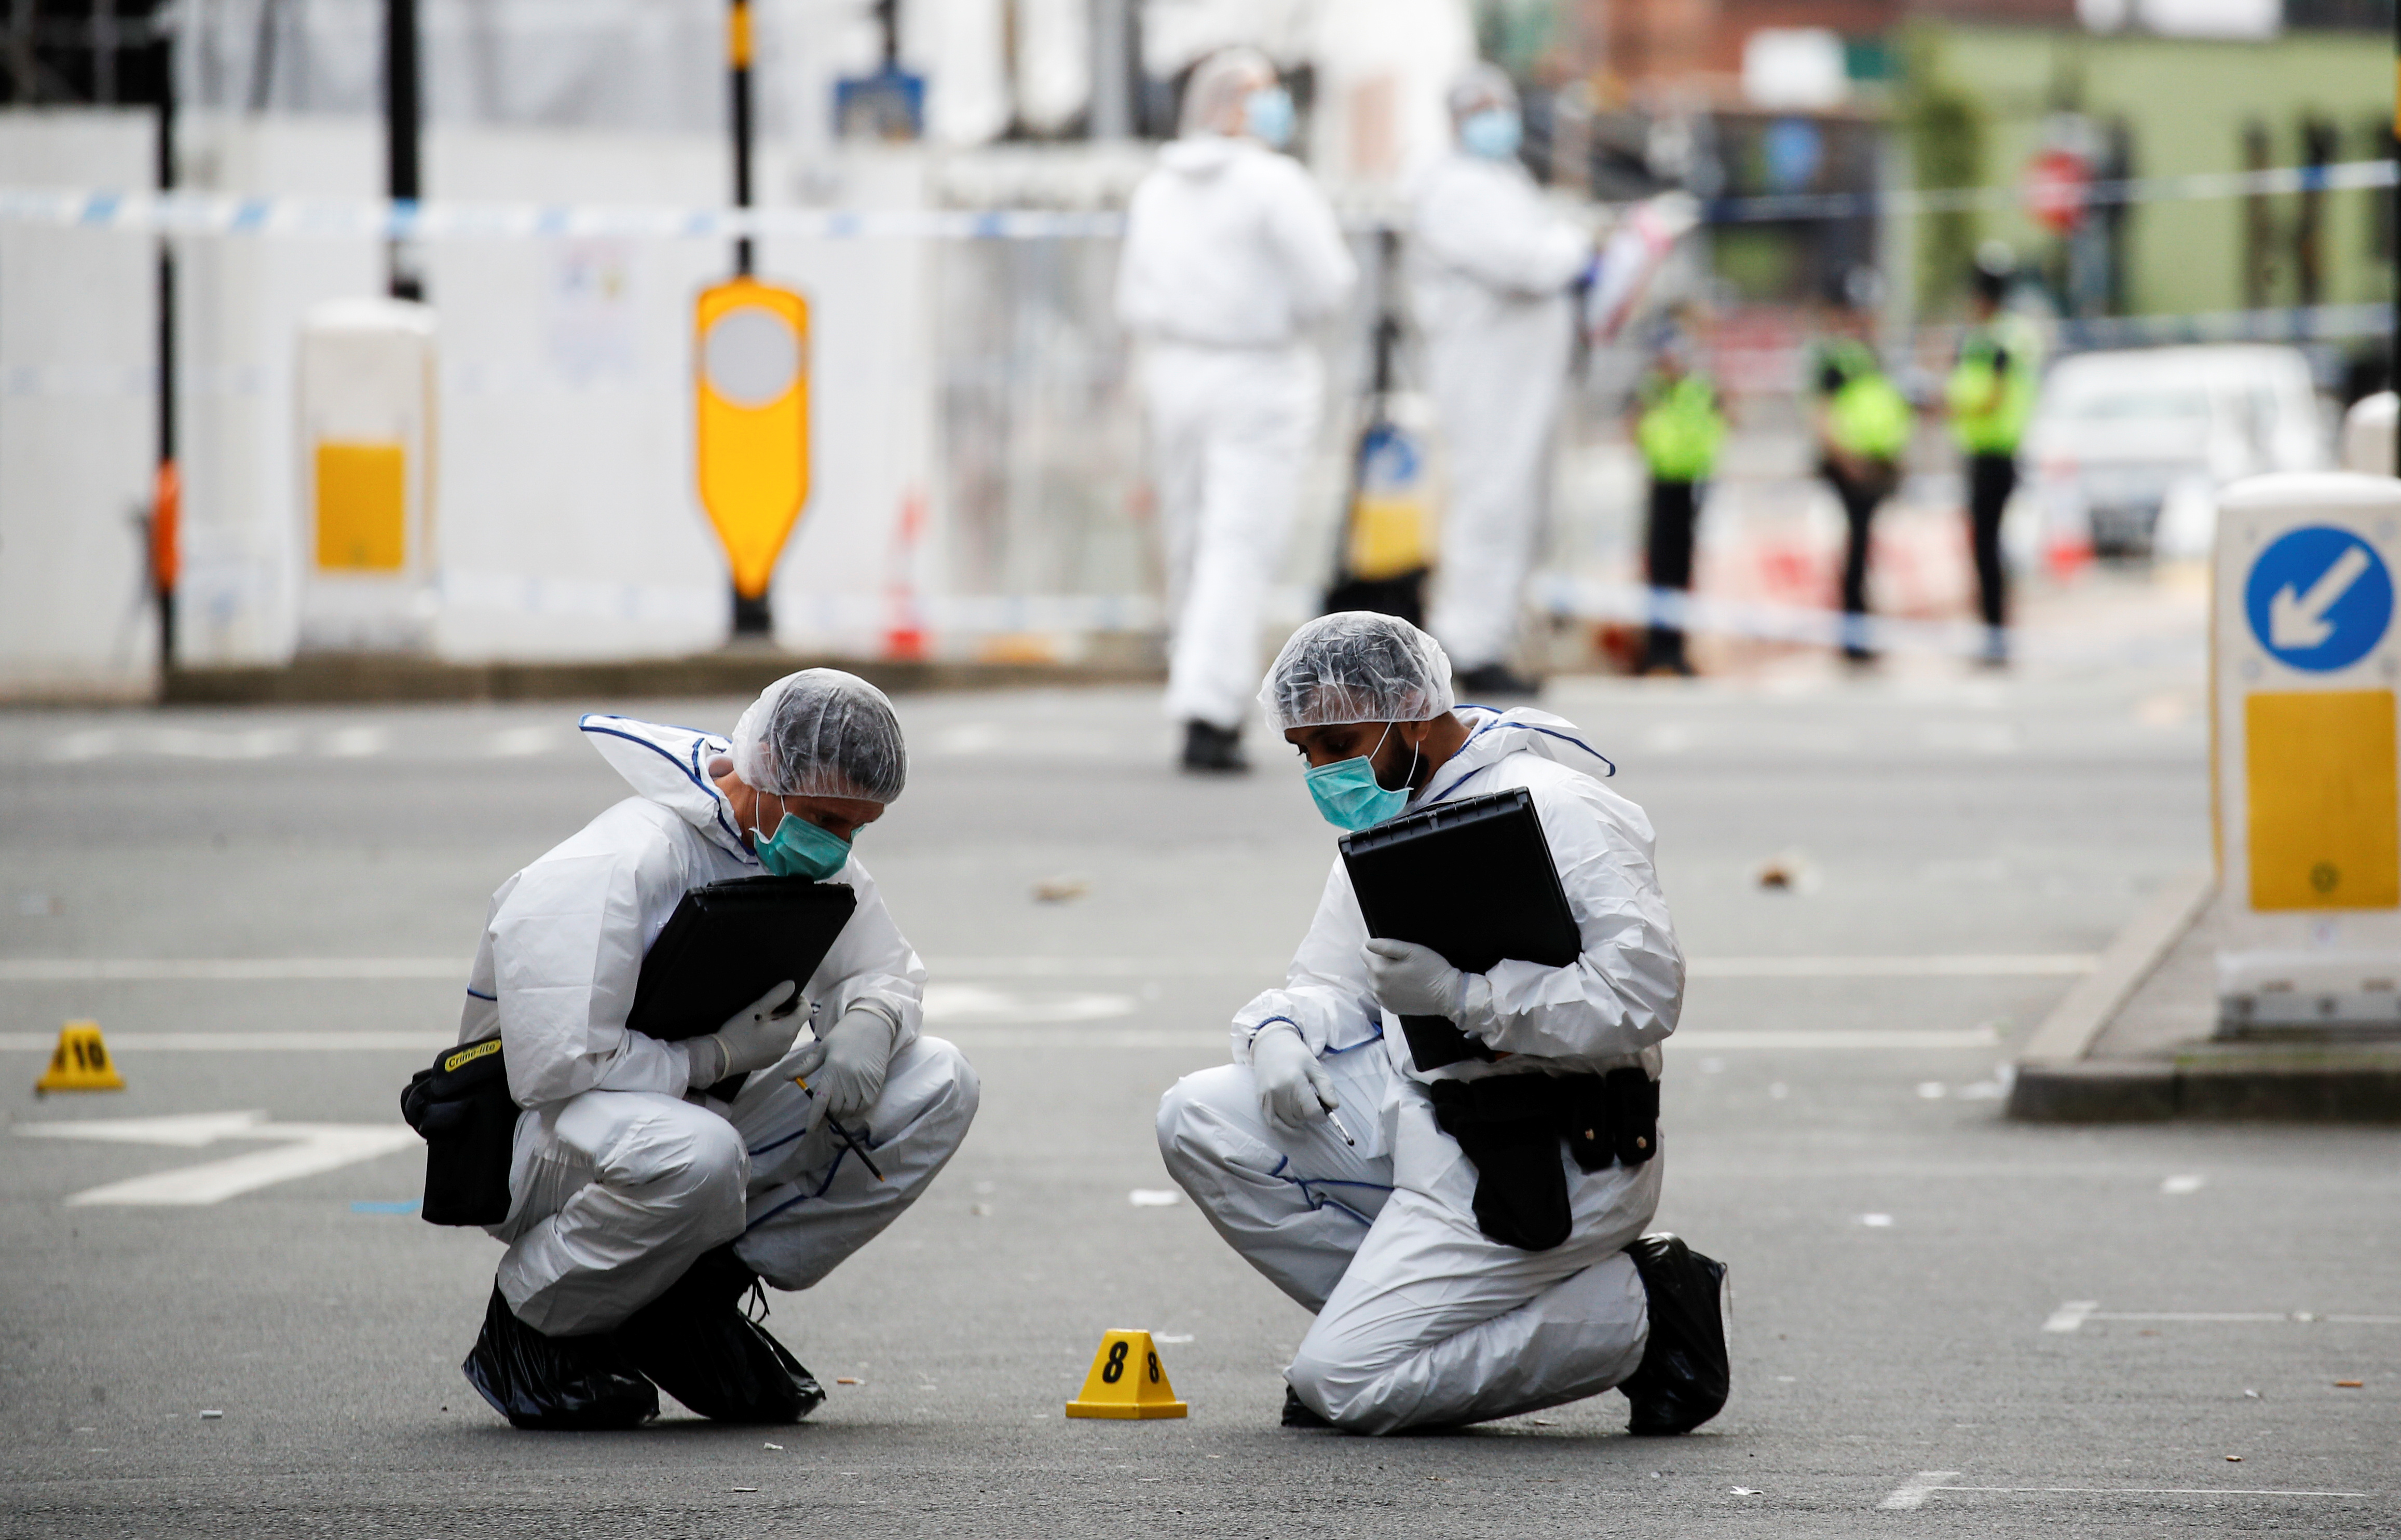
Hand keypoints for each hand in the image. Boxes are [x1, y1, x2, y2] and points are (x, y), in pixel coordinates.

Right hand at [691, 979, 801, 1082]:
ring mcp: (779, 1055)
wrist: (721, 1059)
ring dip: (781, 1023)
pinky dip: (775, 1035)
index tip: (786, 995)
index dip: (800, 1000)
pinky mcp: (770, 1060)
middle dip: (789, 1011)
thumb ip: (775, 996)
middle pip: (797, 1023)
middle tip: (770, 1005)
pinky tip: (759, 1032)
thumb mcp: (755, 1009)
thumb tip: (792, 985)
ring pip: (788, 1033)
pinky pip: (779, 1043)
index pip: (806, 1011)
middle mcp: (788, 1045)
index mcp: (787, 1031)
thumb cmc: (738, 1033)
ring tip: (763, 1017)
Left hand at [788, 1004, 897, 1125]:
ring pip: (850, 1110)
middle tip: (821, 1115)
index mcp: (833, 1069)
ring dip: (841, 1114)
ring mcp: (864, 1082)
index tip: (810, 1129)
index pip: (821, 1100)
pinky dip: (856, 1110)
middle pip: (836, 1108)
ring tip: (835, 1110)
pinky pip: (865, 1106)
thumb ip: (806, 1066)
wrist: (873, 1024)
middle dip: (827, 1115)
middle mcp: (849, 1078)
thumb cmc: (845, 1034)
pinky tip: (850, 1106)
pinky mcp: (876, 1084)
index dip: (814, 1118)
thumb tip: (787, 1077)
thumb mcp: (823, 1048)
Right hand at [1250, 1022, 1338, 1134]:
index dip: (1322, 1116)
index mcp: (1295, 1081)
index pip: (1312, 1111)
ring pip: (1289, 1121)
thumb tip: (1334, 1107)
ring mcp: (1268, 1096)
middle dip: (1311, 1116)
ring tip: (1304, 1108)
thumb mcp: (1315, 1067)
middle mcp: (1279, 1091)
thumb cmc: (1296, 1055)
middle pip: (1301, 1117)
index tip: (1325, 1113)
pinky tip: (1295, 1128)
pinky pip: (1273, 1122)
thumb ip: (1326, 1087)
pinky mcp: (1261, 1100)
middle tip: (1315, 1106)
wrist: (1271, 1044)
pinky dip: (1285, 1128)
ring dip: (1300, 1120)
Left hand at [1363, 938, 1465, 1018]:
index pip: (1364, 952)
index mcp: (1379, 970)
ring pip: (1374, 981)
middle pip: (1369, 967)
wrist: (1447, 995)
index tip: (1392, 951)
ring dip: (1383, 976)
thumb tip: (1367, 944)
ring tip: (1403, 975)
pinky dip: (1388, 989)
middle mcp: (1376, 987)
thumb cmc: (1431, 968)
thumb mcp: (1411, 950)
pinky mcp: (1390, 1008)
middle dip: (1380, 962)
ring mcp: (1383, 999)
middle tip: (1402, 963)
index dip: (1377, 948)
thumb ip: (1386, 945)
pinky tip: (1403, 987)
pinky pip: (1382, 994)